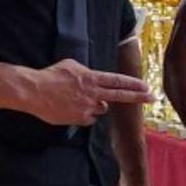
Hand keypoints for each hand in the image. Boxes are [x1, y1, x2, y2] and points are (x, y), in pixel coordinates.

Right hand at [24, 59, 151, 125]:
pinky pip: (88, 118)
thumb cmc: (51, 76)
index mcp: (92, 78)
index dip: (134, 84)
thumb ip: (87, 73)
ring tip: (77, 99)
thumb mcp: (71, 66)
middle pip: (120, 95)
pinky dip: (83, 114)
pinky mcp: (79, 119)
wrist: (33, 91)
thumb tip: (93, 78)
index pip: (118, 81)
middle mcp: (93, 93)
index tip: (146, 86)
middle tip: (152, 98)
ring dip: (95, 105)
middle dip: (138, 97)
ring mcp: (87, 107)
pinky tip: (71, 108)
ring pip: (101, 108)